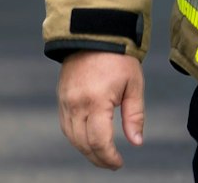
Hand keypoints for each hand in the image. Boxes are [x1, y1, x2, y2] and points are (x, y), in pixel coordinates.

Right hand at [58, 51, 145, 169]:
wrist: (94, 33)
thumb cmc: (118, 57)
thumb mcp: (134, 84)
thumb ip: (134, 115)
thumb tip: (136, 142)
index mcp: (96, 100)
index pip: (99, 141)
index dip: (109, 157)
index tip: (119, 163)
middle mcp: (76, 104)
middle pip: (83, 143)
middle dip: (98, 158)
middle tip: (112, 164)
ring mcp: (65, 101)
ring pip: (71, 137)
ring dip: (86, 150)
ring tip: (101, 155)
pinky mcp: (61, 97)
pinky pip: (65, 125)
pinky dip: (76, 137)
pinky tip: (88, 140)